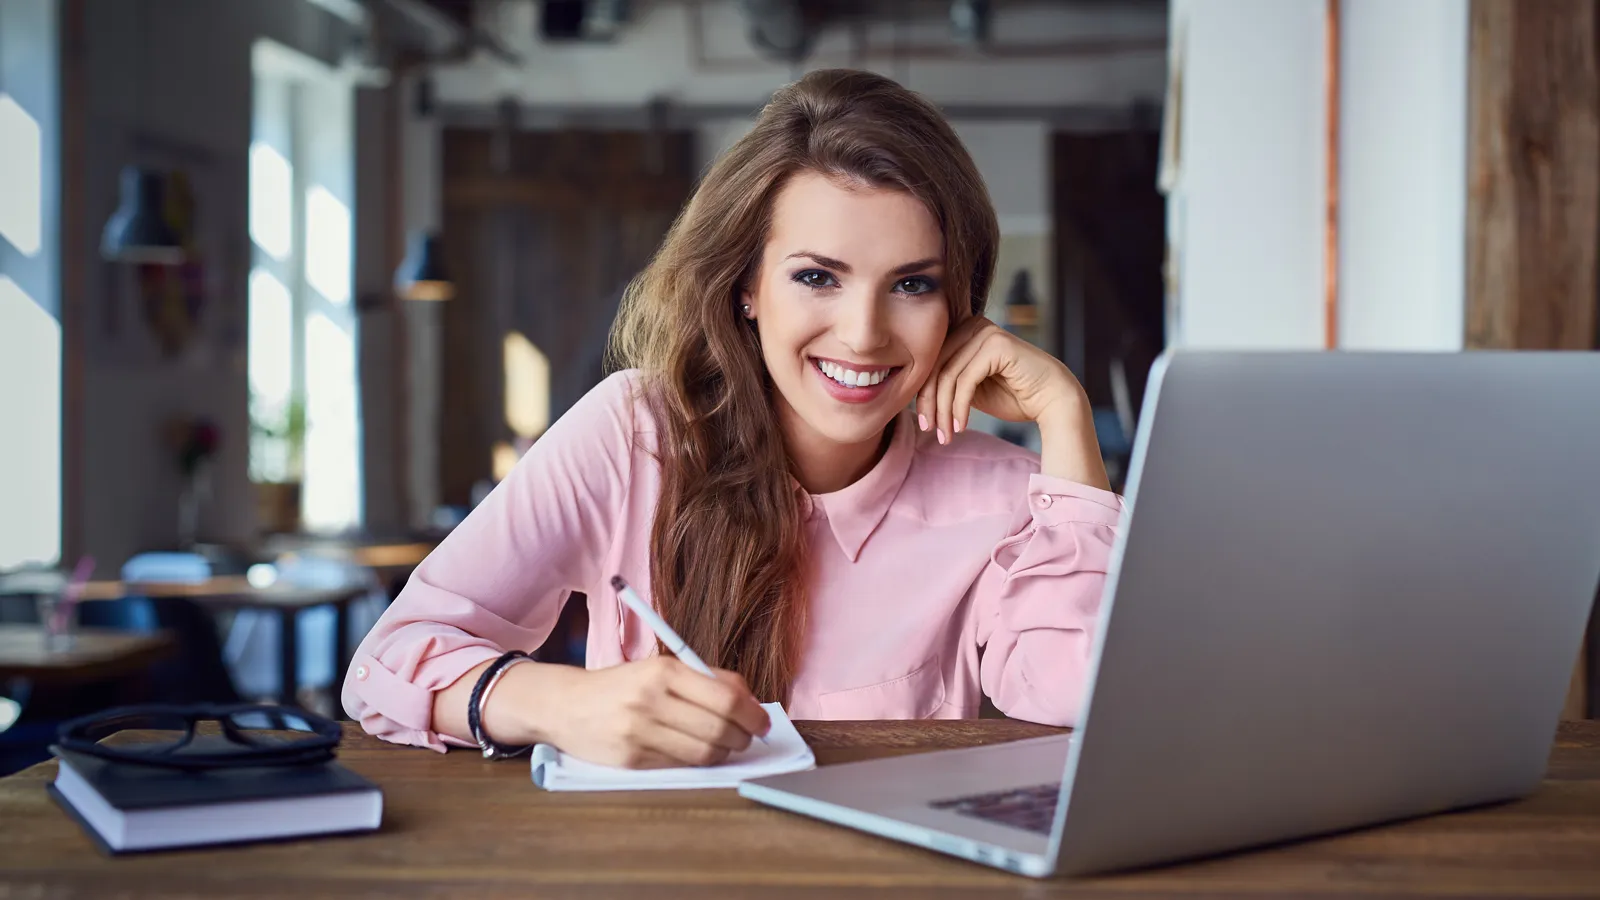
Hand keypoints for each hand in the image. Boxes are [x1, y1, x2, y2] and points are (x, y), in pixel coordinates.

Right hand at [524, 657, 771, 768]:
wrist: (566, 705)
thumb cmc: (623, 686)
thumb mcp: (660, 668)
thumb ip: (705, 679)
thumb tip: (750, 701)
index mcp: (664, 670)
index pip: (726, 698)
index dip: (754, 714)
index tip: (763, 722)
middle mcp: (651, 700)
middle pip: (720, 728)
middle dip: (743, 737)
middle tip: (748, 737)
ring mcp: (640, 732)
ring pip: (704, 752)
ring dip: (724, 752)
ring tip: (724, 745)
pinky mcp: (631, 760)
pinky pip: (680, 765)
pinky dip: (696, 761)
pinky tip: (695, 751)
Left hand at [915, 316, 1084, 441]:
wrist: (1052, 401)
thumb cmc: (1013, 396)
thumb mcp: (970, 389)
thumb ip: (948, 383)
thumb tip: (913, 395)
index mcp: (964, 331)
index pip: (930, 361)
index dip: (922, 393)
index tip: (924, 424)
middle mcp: (973, 325)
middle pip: (935, 367)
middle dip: (929, 404)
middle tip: (930, 431)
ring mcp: (986, 332)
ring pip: (948, 376)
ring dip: (944, 411)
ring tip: (945, 434)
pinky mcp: (996, 345)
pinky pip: (965, 380)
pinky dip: (959, 407)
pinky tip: (961, 426)